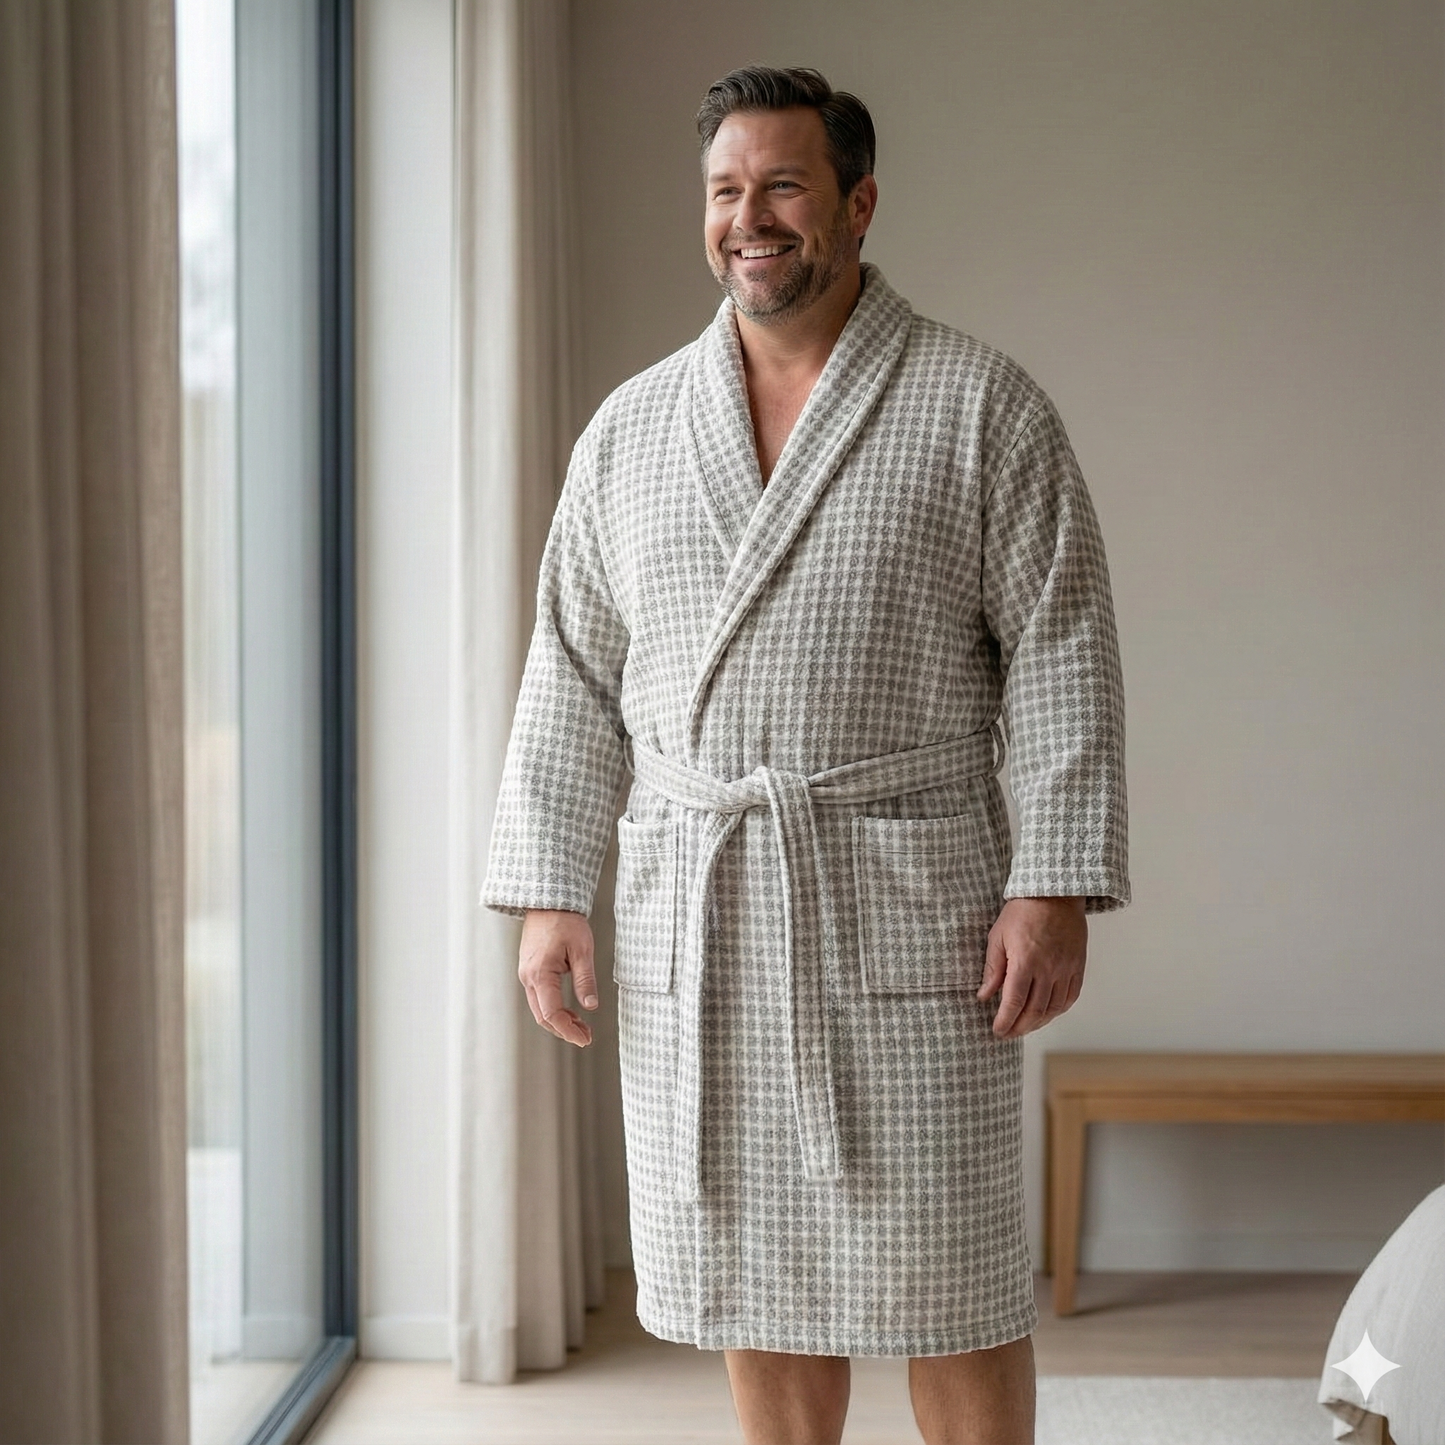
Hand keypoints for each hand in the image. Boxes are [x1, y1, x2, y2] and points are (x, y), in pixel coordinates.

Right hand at [518, 909, 598, 1046]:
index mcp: (540, 974)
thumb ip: (585, 979)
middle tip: (587, 1037)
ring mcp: (526, 974)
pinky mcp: (530, 971)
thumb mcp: (582, 950)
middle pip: (543, 1016)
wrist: (547, 902)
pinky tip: (571, 1011)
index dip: (568, 1030)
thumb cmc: (565, 921)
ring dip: (560, 1021)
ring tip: (583, 1026)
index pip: (552, 1014)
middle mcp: (528, 977)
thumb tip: (591, 1006)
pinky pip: (539, 998)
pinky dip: (554, 1009)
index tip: (585, 1039)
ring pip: (540, 1009)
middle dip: (564, 1030)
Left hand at [976, 897, 1086, 1036]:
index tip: (998, 1030)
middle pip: (1034, 1011)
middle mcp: (1048, 969)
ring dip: (1038, 1023)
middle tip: (1008, 1033)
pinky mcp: (1078, 967)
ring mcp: (1066, 969)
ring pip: (1053, 1008)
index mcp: (1025, 961)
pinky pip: (1070, 997)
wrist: (1055, 895)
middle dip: (1019, 1027)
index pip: (1014, 1002)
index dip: (1005, 1021)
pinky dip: (1057, 1011)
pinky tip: (1047, 1014)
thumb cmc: (1023, 912)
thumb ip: (992, 969)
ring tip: (1025, 1026)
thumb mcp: (998, 937)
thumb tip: (984, 995)